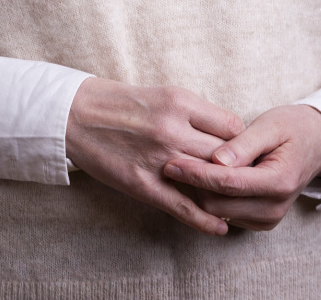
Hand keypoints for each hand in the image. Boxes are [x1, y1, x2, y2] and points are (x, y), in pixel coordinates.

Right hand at [65, 77, 242, 236]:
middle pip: (225, 154)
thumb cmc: (120, 101)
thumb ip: (192, 112)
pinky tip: (220, 227)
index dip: (240, 140)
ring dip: (224, 191)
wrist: (76, 114)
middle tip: (245, 177)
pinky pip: (183, 207)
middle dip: (236, 167)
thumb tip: (225, 131)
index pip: (231, 125)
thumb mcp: (161, 93)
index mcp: (178, 100)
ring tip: (237, 201)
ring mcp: (158, 158)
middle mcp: (172, 128)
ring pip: (208, 180)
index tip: (241, 150)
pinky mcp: (143, 184)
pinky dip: (205, 220)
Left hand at [163, 104, 320, 230]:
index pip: (228, 183)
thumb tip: (216, 160)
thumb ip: (243, 144)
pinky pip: (226, 214)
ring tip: (185, 165)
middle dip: (194, 184)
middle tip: (173, 160)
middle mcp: (274, 207)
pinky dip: (211, 197)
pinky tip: (203, 176)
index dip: (197, 173)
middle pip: (218, 204)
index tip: (172, 162)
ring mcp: (268, 219)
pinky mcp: (261, 221)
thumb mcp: (270, 125)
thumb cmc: (291, 127)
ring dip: (199, 192)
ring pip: (218, 213)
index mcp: (278, 181)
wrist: (316, 144)